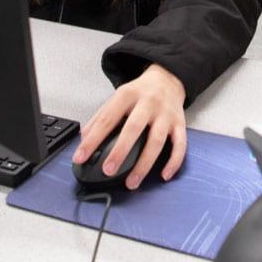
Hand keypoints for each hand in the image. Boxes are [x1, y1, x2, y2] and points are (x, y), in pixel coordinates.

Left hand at [72, 63, 186, 187]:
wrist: (168, 78)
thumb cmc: (140, 92)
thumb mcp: (119, 96)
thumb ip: (101, 116)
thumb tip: (84, 138)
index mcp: (128, 95)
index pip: (107, 119)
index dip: (93, 139)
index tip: (80, 157)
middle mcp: (148, 103)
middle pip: (134, 128)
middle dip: (120, 151)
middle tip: (108, 170)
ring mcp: (166, 114)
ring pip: (157, 140)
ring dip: (144, 164)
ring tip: (132, 182)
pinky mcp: (180, 123)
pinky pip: (180, 144)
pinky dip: (174, 162)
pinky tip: (164, 175)